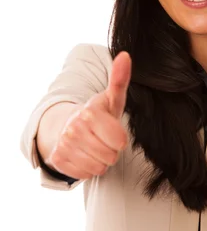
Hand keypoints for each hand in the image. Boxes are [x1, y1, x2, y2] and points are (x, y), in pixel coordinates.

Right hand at [47, 51, 131, 179]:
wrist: (69, 125)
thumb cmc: (99, 114)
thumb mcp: (112, 99)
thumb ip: (120, 79)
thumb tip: (125, 55)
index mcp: (89, 112)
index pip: (119, 142)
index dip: (120, 139)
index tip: (113, 130)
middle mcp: (73, 128)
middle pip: (110, 157)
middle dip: (110, 151)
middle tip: (103, 139)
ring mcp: (63, 144)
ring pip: (98, 168)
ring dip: (100, 160)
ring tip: (94, 147)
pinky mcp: (58, 159)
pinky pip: (85, 174)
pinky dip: (87, 168)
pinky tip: (83, 154)